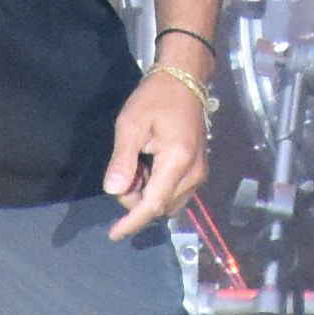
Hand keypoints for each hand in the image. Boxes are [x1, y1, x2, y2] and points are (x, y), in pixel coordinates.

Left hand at [103, 69, 209, 240]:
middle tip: (124, 170)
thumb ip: (123, 160)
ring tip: (136, 166)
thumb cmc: (155, 98)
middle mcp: (194, 174)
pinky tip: (147, 168)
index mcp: (177, 161)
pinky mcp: (199, 171)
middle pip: (160, 207)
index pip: (153, 204)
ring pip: (168, 203)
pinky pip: (175, 193)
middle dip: (136, 200)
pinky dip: (157, 189)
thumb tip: (114, 191)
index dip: (132, 222)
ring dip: (146, 196)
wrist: (185, 80)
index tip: (114, 234)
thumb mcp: (131, 124)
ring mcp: (200, 174)